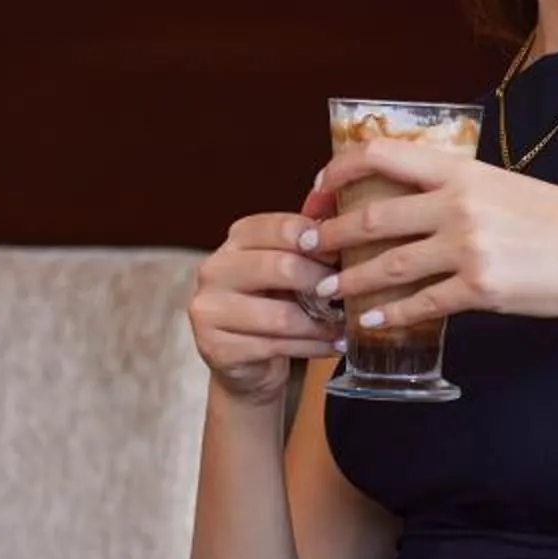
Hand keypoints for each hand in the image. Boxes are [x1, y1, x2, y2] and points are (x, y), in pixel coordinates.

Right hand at [188, 171, 346, 405]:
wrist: (246, 359)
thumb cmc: (275, 304)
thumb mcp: (291, 266)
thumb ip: (310, 238)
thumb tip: (338, 199)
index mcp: (235, 240)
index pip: (281, 227)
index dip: (319, 240)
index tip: (344, 256)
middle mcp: (214, 270)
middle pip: (280, 267)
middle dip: (322, 283)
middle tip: (348, 294)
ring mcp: (209, 310)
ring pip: (281, 316)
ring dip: (322, 324)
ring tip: (346, 325)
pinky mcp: (216, 348)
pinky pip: (275, 347)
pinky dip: (312, 348)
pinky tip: (332, 346)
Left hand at [306, 139, 557, 328]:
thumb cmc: (557, 218)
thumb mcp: (501, 184)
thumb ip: (456, 187)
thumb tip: (412, 193)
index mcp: (461, 171)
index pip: (382, 156)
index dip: (340, 171)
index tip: (317, 188)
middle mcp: (457, 205)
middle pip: (372, 218)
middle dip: (330, 234)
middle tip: (306, 247)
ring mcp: (467, 248)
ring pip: (388, 265)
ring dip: (350, 280)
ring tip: (326, 290)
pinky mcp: (480, 288)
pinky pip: (422, 303)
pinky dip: (390, 313)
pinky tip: (371, 320)